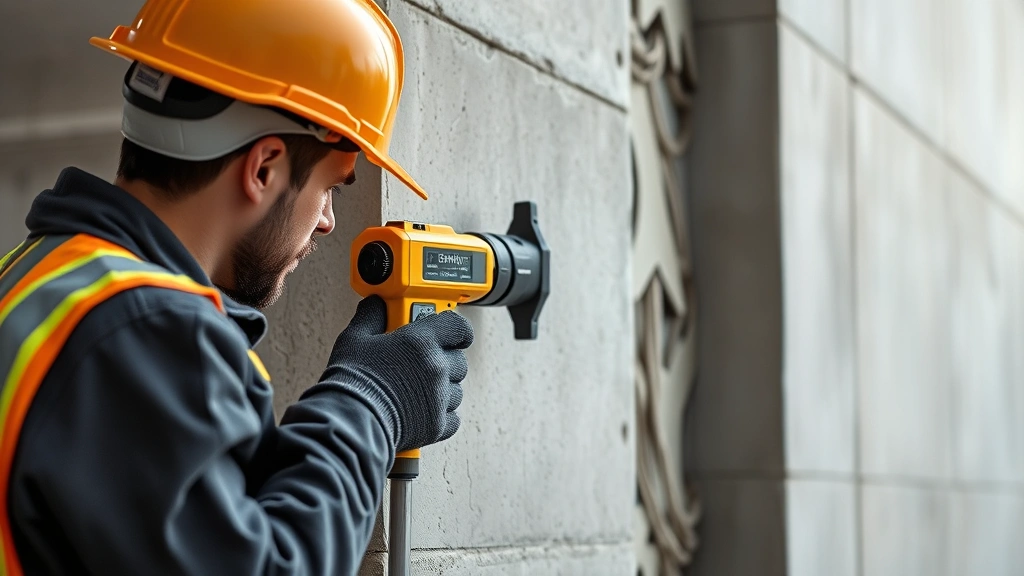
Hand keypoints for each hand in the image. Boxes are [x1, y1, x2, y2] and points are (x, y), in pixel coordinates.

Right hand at [319, 296, 473, 452]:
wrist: (349, 422)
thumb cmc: (352, 383)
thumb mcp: (354, 340)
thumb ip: (371, 317)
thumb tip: (377, 304)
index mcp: (421, 342)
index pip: (458, 327)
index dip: (458, 330)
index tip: (453, 334)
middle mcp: (436, 368)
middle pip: (458, 360)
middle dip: (444, 362)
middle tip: (421, 365)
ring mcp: (439, 398)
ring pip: (456, 390)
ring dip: (442, 389)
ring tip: (416, 389)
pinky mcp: (438, 425)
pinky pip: (453, 417)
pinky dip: (441, 415)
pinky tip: (420, 409)